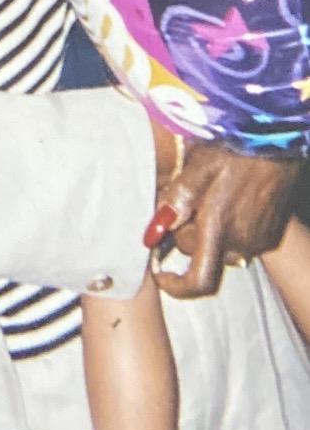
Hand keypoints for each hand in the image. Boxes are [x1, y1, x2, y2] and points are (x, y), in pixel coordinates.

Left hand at [152, 141, 302, 298]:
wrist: (278, 142)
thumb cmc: (234, 150)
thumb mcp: (197, 169)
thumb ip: (175, 202)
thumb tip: (152, 233)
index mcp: (221, 229)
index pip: (200, 281)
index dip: (177, 287)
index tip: (160, 275)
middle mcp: (244, 243)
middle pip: (201, 255)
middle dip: (186, 235)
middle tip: (183, 203)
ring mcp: (261, 241)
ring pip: (220, 248)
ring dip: (207, 232)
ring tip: (207, 196)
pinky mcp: (272, 235)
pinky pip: (240, 242)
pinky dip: (227, 229)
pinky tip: (226, 200)